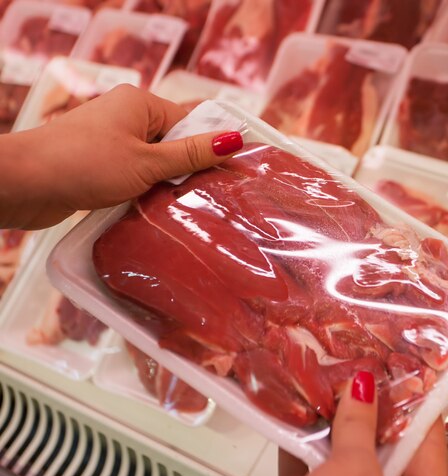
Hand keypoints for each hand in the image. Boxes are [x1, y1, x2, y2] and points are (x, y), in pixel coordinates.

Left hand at [0, 84, 243, 228]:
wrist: (23, 184)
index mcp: (140, 103)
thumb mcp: (148, 163)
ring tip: (181, 206)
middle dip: (186, 169)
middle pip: (173, 142)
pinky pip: (135, 174)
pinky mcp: (99, 164)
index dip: (209, 147)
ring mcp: (110, 140)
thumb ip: (191, 154)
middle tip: (207, 196)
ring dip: (165, 184)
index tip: (229, 174)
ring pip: (154, 162)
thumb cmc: (85, 165)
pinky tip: (154, 209)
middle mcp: (126, 116)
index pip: (189, 122)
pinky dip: (145, 190)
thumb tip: (234, 138)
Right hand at [278, 371, 447, 475]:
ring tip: (319, 372)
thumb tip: (362, 383)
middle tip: (348, 358)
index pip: (427, 435)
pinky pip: (314, 470)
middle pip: (382, 442)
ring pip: (344, 456)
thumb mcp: (353, 474)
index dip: (412, 394)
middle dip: (361, 402)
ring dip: (329, 420)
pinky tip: (290, 408)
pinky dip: (303, 445)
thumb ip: (359, 426)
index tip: (393, 356)